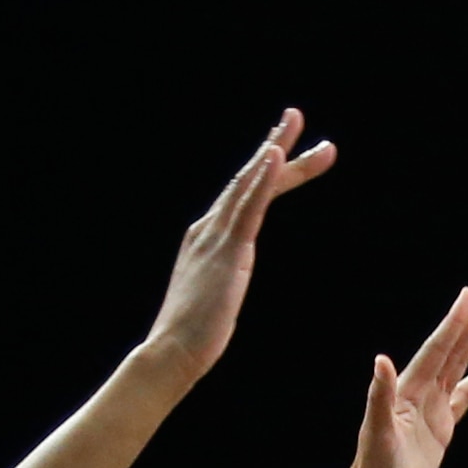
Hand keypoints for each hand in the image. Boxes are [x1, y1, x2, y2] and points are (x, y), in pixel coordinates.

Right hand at [142, 110, 338, 382]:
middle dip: (274, 145)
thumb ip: (222, 277)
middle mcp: (208, 228)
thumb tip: (227, 279)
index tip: (280, 146)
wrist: (172, 352)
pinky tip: (276, 155)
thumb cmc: (192, 336)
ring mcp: (215, 236)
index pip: (240, 195)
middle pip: (249, 179)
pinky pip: (249, 207)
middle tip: (295, 115)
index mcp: (207, 238)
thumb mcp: (212, 296)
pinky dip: (263, 179)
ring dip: (277, 150)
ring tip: (295, 120)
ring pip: (251, 183)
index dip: (262, 169)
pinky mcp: (227, 251)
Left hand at [310, 284, 467, 467]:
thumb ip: (380, 397)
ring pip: (459, 364)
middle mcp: (421, 391)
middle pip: (451, 348)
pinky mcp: (442, 425)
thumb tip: (381, 360)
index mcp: (408, 390)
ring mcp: (433, 407)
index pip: (436, 349)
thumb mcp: (377, 434)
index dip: (453, 323)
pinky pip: (467, 395)